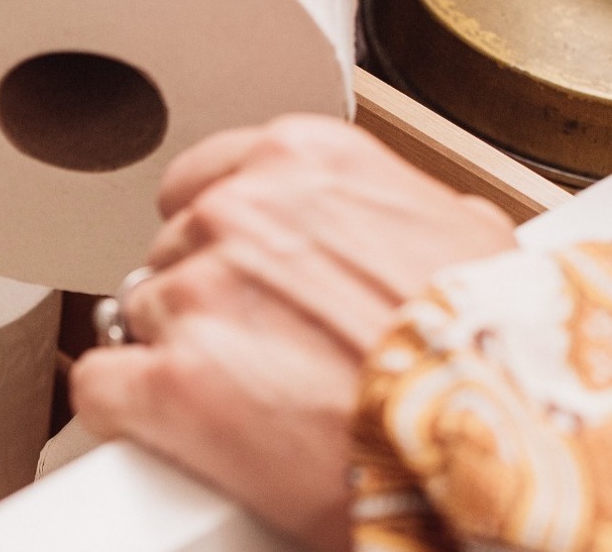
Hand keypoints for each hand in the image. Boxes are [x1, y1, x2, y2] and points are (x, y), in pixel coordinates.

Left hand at [69, 115, 515, 550]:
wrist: (509, 449)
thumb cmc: (499, 355)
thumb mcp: (470, 243)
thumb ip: (401, 215)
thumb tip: (409, 226)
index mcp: (305, 162)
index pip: (202, 181)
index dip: (215, 240)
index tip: (232, 274)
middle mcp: (239, 215)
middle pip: (172, 254)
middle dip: (206, 304)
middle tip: (263, 354)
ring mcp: (199, 295)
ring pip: (136, 316)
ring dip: (177, 358)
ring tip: (248, 402)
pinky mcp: (170, 382)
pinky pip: (102, 385)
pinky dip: (128, 413)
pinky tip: (176, 431)